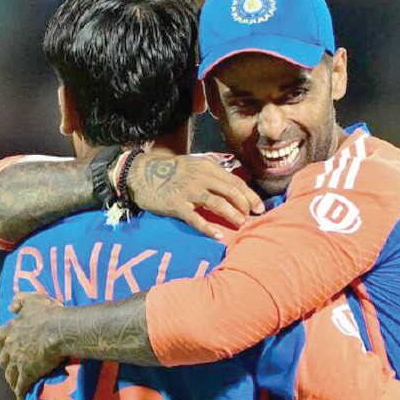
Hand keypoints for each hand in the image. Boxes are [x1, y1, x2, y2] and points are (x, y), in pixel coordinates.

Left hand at [0, 292, 66, 399]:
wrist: (59, 330)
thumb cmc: (49, 314)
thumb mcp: (35, 300)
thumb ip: (22, 300)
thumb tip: (12, 304)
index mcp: (12, 330)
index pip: (1, 337)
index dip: (4, 341)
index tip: (7, 344)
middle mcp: (11, 347)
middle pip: (4, 358)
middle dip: (8, 363)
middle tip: (14, 367)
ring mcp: (18, 362)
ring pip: (11, 375)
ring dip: (13, 380)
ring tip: (17, 386)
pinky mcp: (27, 374)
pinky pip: (21, 389)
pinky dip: (20, 399)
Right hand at [126, 153, 264, 238]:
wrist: (140, 173)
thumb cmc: (170, 171)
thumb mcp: (194, 165)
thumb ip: (213, 174)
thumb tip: (235, 187)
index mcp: (207, 167)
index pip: (235, 181)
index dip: (250, 195)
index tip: (259, 207)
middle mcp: (200, 177)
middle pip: (230, 191)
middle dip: (245, 205)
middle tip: (253, 217)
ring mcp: (188, 191)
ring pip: (217, 203)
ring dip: (232, 215)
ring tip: (242, 224)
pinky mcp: (176, 205)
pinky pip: (195, 218)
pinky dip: (208, 227)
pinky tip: (218, 235)